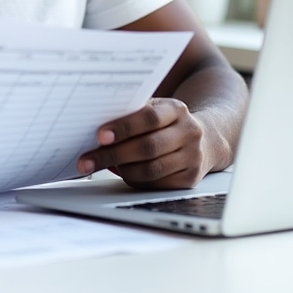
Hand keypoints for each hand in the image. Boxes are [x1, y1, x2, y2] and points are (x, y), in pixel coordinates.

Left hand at [77, 98, 208, 189]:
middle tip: (87, 160)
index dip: (123, 127)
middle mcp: (188, 133)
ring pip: (151, 169)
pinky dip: (134, 179)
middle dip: (113, 154)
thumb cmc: (166, 122)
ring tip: (100, 165)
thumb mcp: (155, 108)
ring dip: (121, 169)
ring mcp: (191, 158)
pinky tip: (121, 172)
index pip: (149, 117)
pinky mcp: (189, 179)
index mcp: (176, 110)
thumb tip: (95, 125)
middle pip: (148, 147)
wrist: (205, 139)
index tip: (99, 136)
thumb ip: (132, 113)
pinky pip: (155, 184)